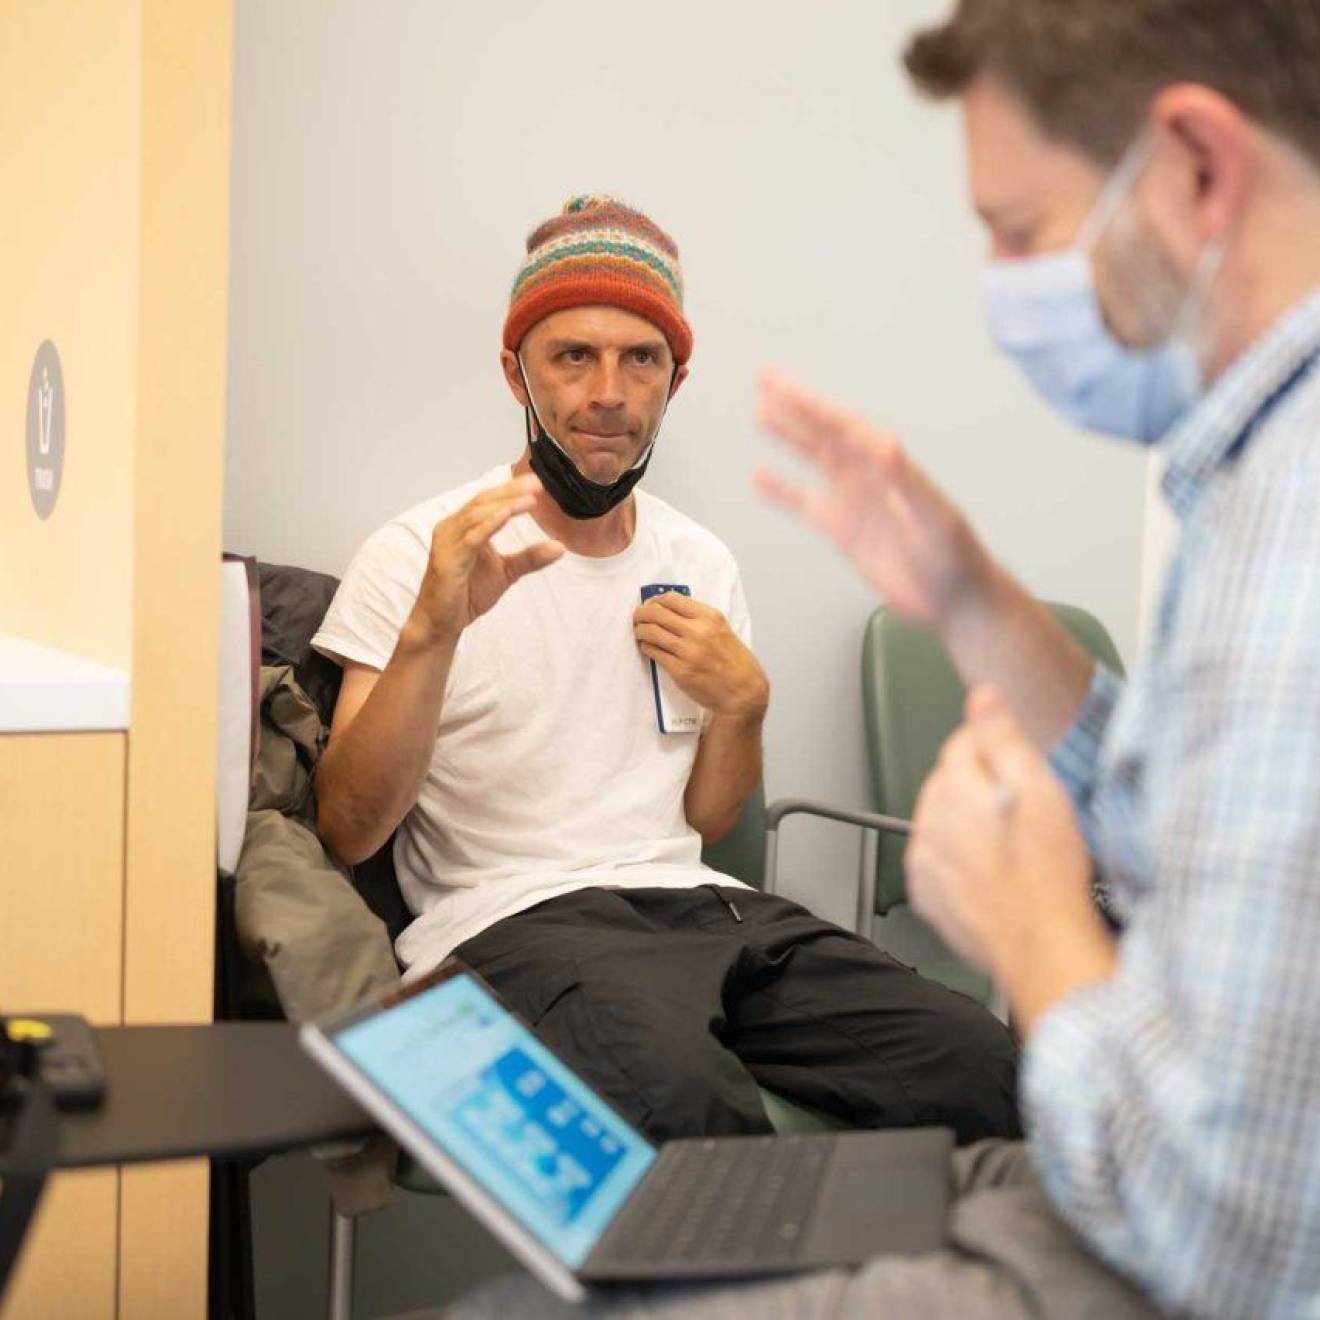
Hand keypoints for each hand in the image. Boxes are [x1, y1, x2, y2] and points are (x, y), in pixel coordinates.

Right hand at [407, 475, 563, 643]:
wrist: (443, 622)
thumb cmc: (468, 594)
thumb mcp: (507, 572)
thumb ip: (530, 558)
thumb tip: (560, 546)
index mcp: (465, 527)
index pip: (489, 501)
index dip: (511, 490)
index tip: (537, 483)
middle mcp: (452, 529)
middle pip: (483, 502)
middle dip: (510, 491)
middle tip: (537, 483)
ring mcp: (448, 542)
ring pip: (477, 515)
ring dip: (504, 505)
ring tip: (530, 499)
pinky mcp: (448, 560)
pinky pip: (470, 538)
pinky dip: (489, 524)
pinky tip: (506, 515)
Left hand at [633, 593, 768, 720]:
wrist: (742, 691)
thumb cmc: (734, 661)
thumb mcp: (722, 629)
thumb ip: (699, 618)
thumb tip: (669, 610)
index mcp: (710, 617)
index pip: (671, 599)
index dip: (655, 600)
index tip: (650, 605)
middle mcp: (698, 631)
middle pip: (656, 613)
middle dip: (641, 613)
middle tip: (638, 618)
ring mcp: (687, 652)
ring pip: (650, 632)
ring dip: (640, 630)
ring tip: (640, 632)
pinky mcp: (679, 671)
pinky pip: (654, 652)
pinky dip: (646, 647)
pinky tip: (647, 646)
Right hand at [754, 370, 989, 629]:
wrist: (953, 598)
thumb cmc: (954, 554)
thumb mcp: (934, 515)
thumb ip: (907, 480)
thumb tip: (886, 444)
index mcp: (889, 465)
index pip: (844, 426)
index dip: (813, 406)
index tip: (785, 387)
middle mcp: (867, 475)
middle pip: (824, 432)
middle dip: (794, 406)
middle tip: (764, 379)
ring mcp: (852, 501)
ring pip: (812, 459)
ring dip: (787, 437)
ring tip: (760, 414)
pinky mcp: (841, 531)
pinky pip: (804, 503)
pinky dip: (781, 491)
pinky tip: (760, 477)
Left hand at [906, 688, 1106, 999]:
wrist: (1042, 948)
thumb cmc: (1048, 877)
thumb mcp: (1039, 791)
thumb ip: (1002, 738)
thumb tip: (981, 696)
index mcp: (953, 792)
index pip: (961, 742)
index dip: (996, 750)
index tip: (1022, 769)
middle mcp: (927, 825)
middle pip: (949, 781)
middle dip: (982, 787)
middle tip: (1024, 814)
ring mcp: (924, 863)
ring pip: (942, 821)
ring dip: (969, 824)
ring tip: (1013, 848)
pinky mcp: (928, 895)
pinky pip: (938, 860)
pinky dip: (959, 861)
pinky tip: (994, 872)